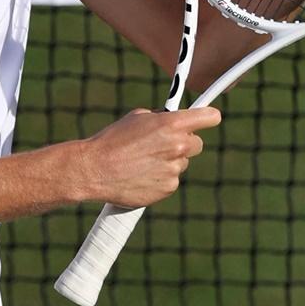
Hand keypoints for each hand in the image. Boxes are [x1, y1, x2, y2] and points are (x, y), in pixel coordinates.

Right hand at [78, 107, 220, 207]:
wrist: (95, 169)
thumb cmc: (112, 140)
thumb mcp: (137, 118)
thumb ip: (160, 119)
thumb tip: (171, 121)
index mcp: (172, 125)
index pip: (209, 117)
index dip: (208, 117)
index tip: (208, 118)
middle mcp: (178, 147)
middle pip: (196, 144)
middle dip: (184, 142)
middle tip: (164, 143)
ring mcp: (174, 169)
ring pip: (181, 163)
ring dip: (169, 161)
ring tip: (142, 161)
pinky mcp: (168, 188)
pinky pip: (171, 180)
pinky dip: (161, 178)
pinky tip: (141, 174)